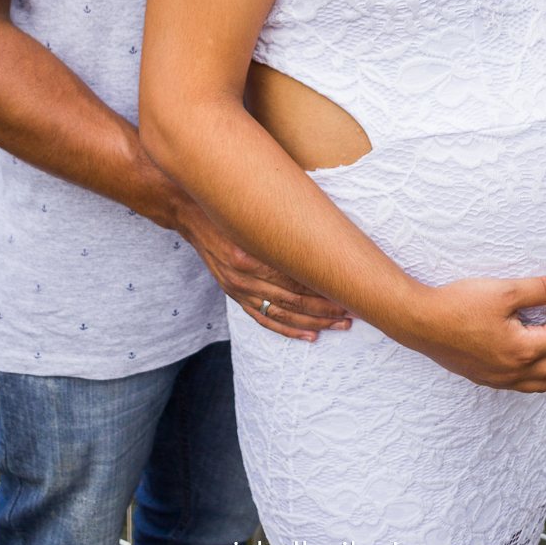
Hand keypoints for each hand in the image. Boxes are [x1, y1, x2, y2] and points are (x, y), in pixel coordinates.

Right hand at [172, 191, 351, 340]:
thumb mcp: (256, 214)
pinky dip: (289, 329)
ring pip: (283, 313)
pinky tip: (310, 335)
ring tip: (339, 324)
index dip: (323, 288)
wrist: (193, 217)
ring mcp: (239, 290)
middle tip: (351, 312)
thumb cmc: (230, 209)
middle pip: (293, 299)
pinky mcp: (236, 296)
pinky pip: (265, 319)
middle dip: (325, 309)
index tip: (348, 290)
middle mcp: (244, 276)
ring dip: (313, 322)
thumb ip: (285, 227)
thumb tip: (324, 235)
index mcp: (250, 254)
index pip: (295, 279)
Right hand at [398, 274, 545, 391]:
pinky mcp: (485, 378)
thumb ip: (541, 289)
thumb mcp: (504, 290)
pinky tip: (533, 351)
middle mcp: (514, 372)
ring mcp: (499, 379)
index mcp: (523, 351)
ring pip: (544, 381)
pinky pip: (524, 383)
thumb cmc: (458, 304)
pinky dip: (540, 369)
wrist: (419, 321)